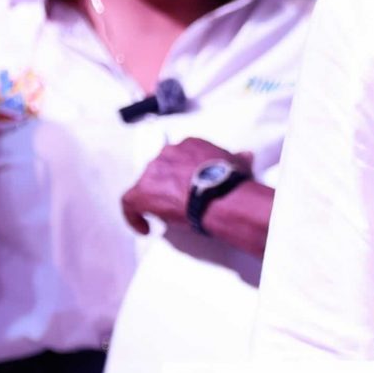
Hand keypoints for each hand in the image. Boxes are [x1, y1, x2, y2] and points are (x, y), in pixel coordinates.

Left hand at [121, 138, 245, 233]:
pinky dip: (134, 216)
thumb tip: (244, 156)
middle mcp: (167, 154)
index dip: (180, 171)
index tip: (185, 182)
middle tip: (177, 200)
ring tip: (165, 214)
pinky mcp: (141, 193)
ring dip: (153, 198)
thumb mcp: (237, 164)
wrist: (220, 197)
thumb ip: (235, 158)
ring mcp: (152, 172)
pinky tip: (143, 227)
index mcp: (188, 145)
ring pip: (145, 185)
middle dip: (166, 183)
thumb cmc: (230, 182)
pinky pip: (129, 204)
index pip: (178, 156)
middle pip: (160, 169)